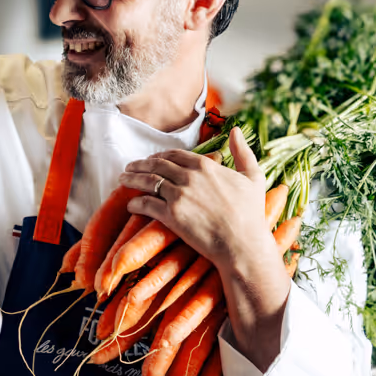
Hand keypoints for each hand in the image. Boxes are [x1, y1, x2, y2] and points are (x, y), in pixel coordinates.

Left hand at [124, 128, 276, 271]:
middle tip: (129, 167)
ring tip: (122, 180)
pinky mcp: (170, 215)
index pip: (174, 154)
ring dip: (131, 179)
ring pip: (147, 181)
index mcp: (206, 166)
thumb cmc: (251, 214)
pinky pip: (146, 204)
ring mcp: (178, 195)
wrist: (243, 244)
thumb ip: (243, 152)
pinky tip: (130, 205)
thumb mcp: (254, 177)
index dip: (159, 156)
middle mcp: (189, 176)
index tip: (151, 159)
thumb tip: (236, 131)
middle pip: (156, 165)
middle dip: (140, 165)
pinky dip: (135, 203)